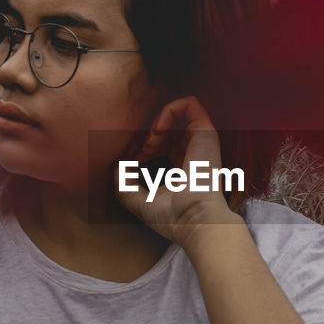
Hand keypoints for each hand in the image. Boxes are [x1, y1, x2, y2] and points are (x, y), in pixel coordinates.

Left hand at [113, 95, 243, 246]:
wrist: (193, 219)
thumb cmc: (172, 217)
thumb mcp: (138, 201)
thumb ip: (123, 185)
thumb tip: (117, 167)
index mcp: (186, 169)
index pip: (166, 146)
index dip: (144, 147)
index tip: (132, 162)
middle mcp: (196, 153)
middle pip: (170, 129)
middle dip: (147, 135)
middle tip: (138, 151)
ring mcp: (202, 141)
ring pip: (180, 113)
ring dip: (157, 123)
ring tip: (149, 142)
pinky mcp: (206, 132)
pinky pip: (190, 104)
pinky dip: (168, 111)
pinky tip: (157, 131)